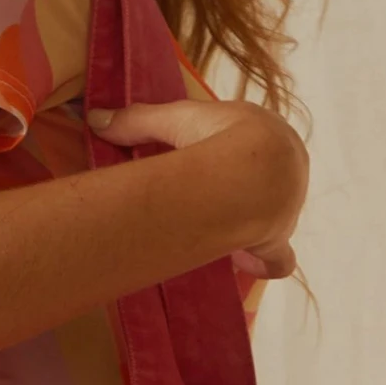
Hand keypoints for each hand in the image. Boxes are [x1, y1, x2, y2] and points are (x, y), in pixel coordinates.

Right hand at [87, 98, 307, 279]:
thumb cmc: (221, 136)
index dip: (239, 157)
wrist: (256, 173)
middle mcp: (289, 174)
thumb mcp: (176, 119)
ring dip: (250, 227)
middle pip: (268, 187)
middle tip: (217, 205)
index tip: (218, 167)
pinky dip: (262, 264)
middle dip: (247, 195)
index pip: (259, 148)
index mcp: (272, 138)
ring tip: (225, 236)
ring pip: (272, 221)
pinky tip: (243, 266)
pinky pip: (277, 259)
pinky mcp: (276, 242)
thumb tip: (96, 118)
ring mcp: (286, 210)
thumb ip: (139, 120)